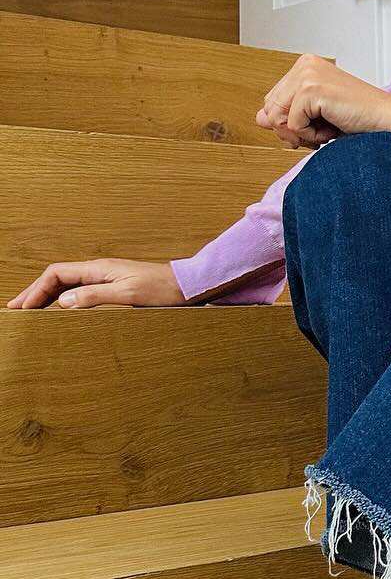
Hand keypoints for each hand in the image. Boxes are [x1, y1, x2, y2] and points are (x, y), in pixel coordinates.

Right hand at [6, 259, 188, 309]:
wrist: (186, 285)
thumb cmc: (162, 289)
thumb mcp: (128, 295)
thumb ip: (95, 297)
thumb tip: (62, 302)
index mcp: (98, 269)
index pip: (56, 274)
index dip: (36, 289)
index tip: (21, 306)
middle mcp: (99, 270)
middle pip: (57, 278)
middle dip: (35, 292)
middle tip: (15, 309)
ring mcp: (106, 278)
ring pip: (67, 284)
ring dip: (47, 296)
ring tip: (31, 310)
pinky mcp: (115, 286)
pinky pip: (81, 290)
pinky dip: (65, 299)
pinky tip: (60, 309)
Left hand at [257, 54, 390, 148]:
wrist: (390, 122)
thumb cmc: (362, 119)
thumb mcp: (318, 116)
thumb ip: (287, 114)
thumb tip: (260, 118)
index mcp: (306, 66)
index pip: (273, 101)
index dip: (289, 123)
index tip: (316, 127)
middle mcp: (304, 65)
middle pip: (270, 109)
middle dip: (291, 130)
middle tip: (321, 132)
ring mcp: (307, 74)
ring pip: (277, 117)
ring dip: (302, 134)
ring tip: (328, 129)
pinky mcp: (311, 89)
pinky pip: (292, 125)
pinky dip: (311, 135)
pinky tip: (333, 128)